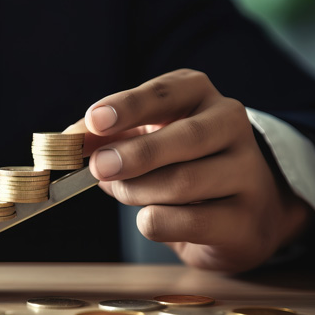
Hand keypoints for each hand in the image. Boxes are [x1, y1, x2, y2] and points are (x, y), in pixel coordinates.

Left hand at [64, 69, 310, 272]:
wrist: (239, 211)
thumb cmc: (177, 164)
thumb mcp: (141, 138)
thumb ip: (104, 137)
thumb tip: (67, 141)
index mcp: (200, 96)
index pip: (167, 92)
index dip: (130, 105)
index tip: (95, 120)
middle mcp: (231, 126)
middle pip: (187, 137)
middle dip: (137, 154)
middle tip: (100, 167)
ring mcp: (247, 172)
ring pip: (186, 181)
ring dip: (140, 191)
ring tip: (123, 193)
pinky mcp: (246, 220)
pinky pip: (194, 221)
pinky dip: (158, 222)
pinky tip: (149, 218)